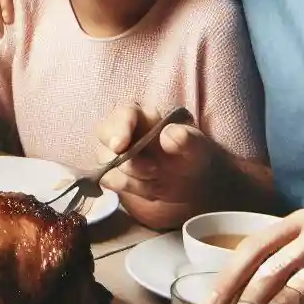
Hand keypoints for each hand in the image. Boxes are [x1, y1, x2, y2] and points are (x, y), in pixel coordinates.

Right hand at [93, 103, 219, 228]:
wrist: (188, 186)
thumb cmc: (191, 158)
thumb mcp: (198, 148)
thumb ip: (188, 139)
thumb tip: (168, 136)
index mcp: (143, 116)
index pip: (123, 113)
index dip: (120, 128)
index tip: (120, 146)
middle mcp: (123, 130)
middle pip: (104, 134)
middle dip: (121, 156)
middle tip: (152, 171)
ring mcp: (113, 151)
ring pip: (105, 161)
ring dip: (131, 177)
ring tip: (158, 181)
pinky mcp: (110, 171)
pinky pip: (108, 179)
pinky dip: (130, 188)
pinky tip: (149, 189)